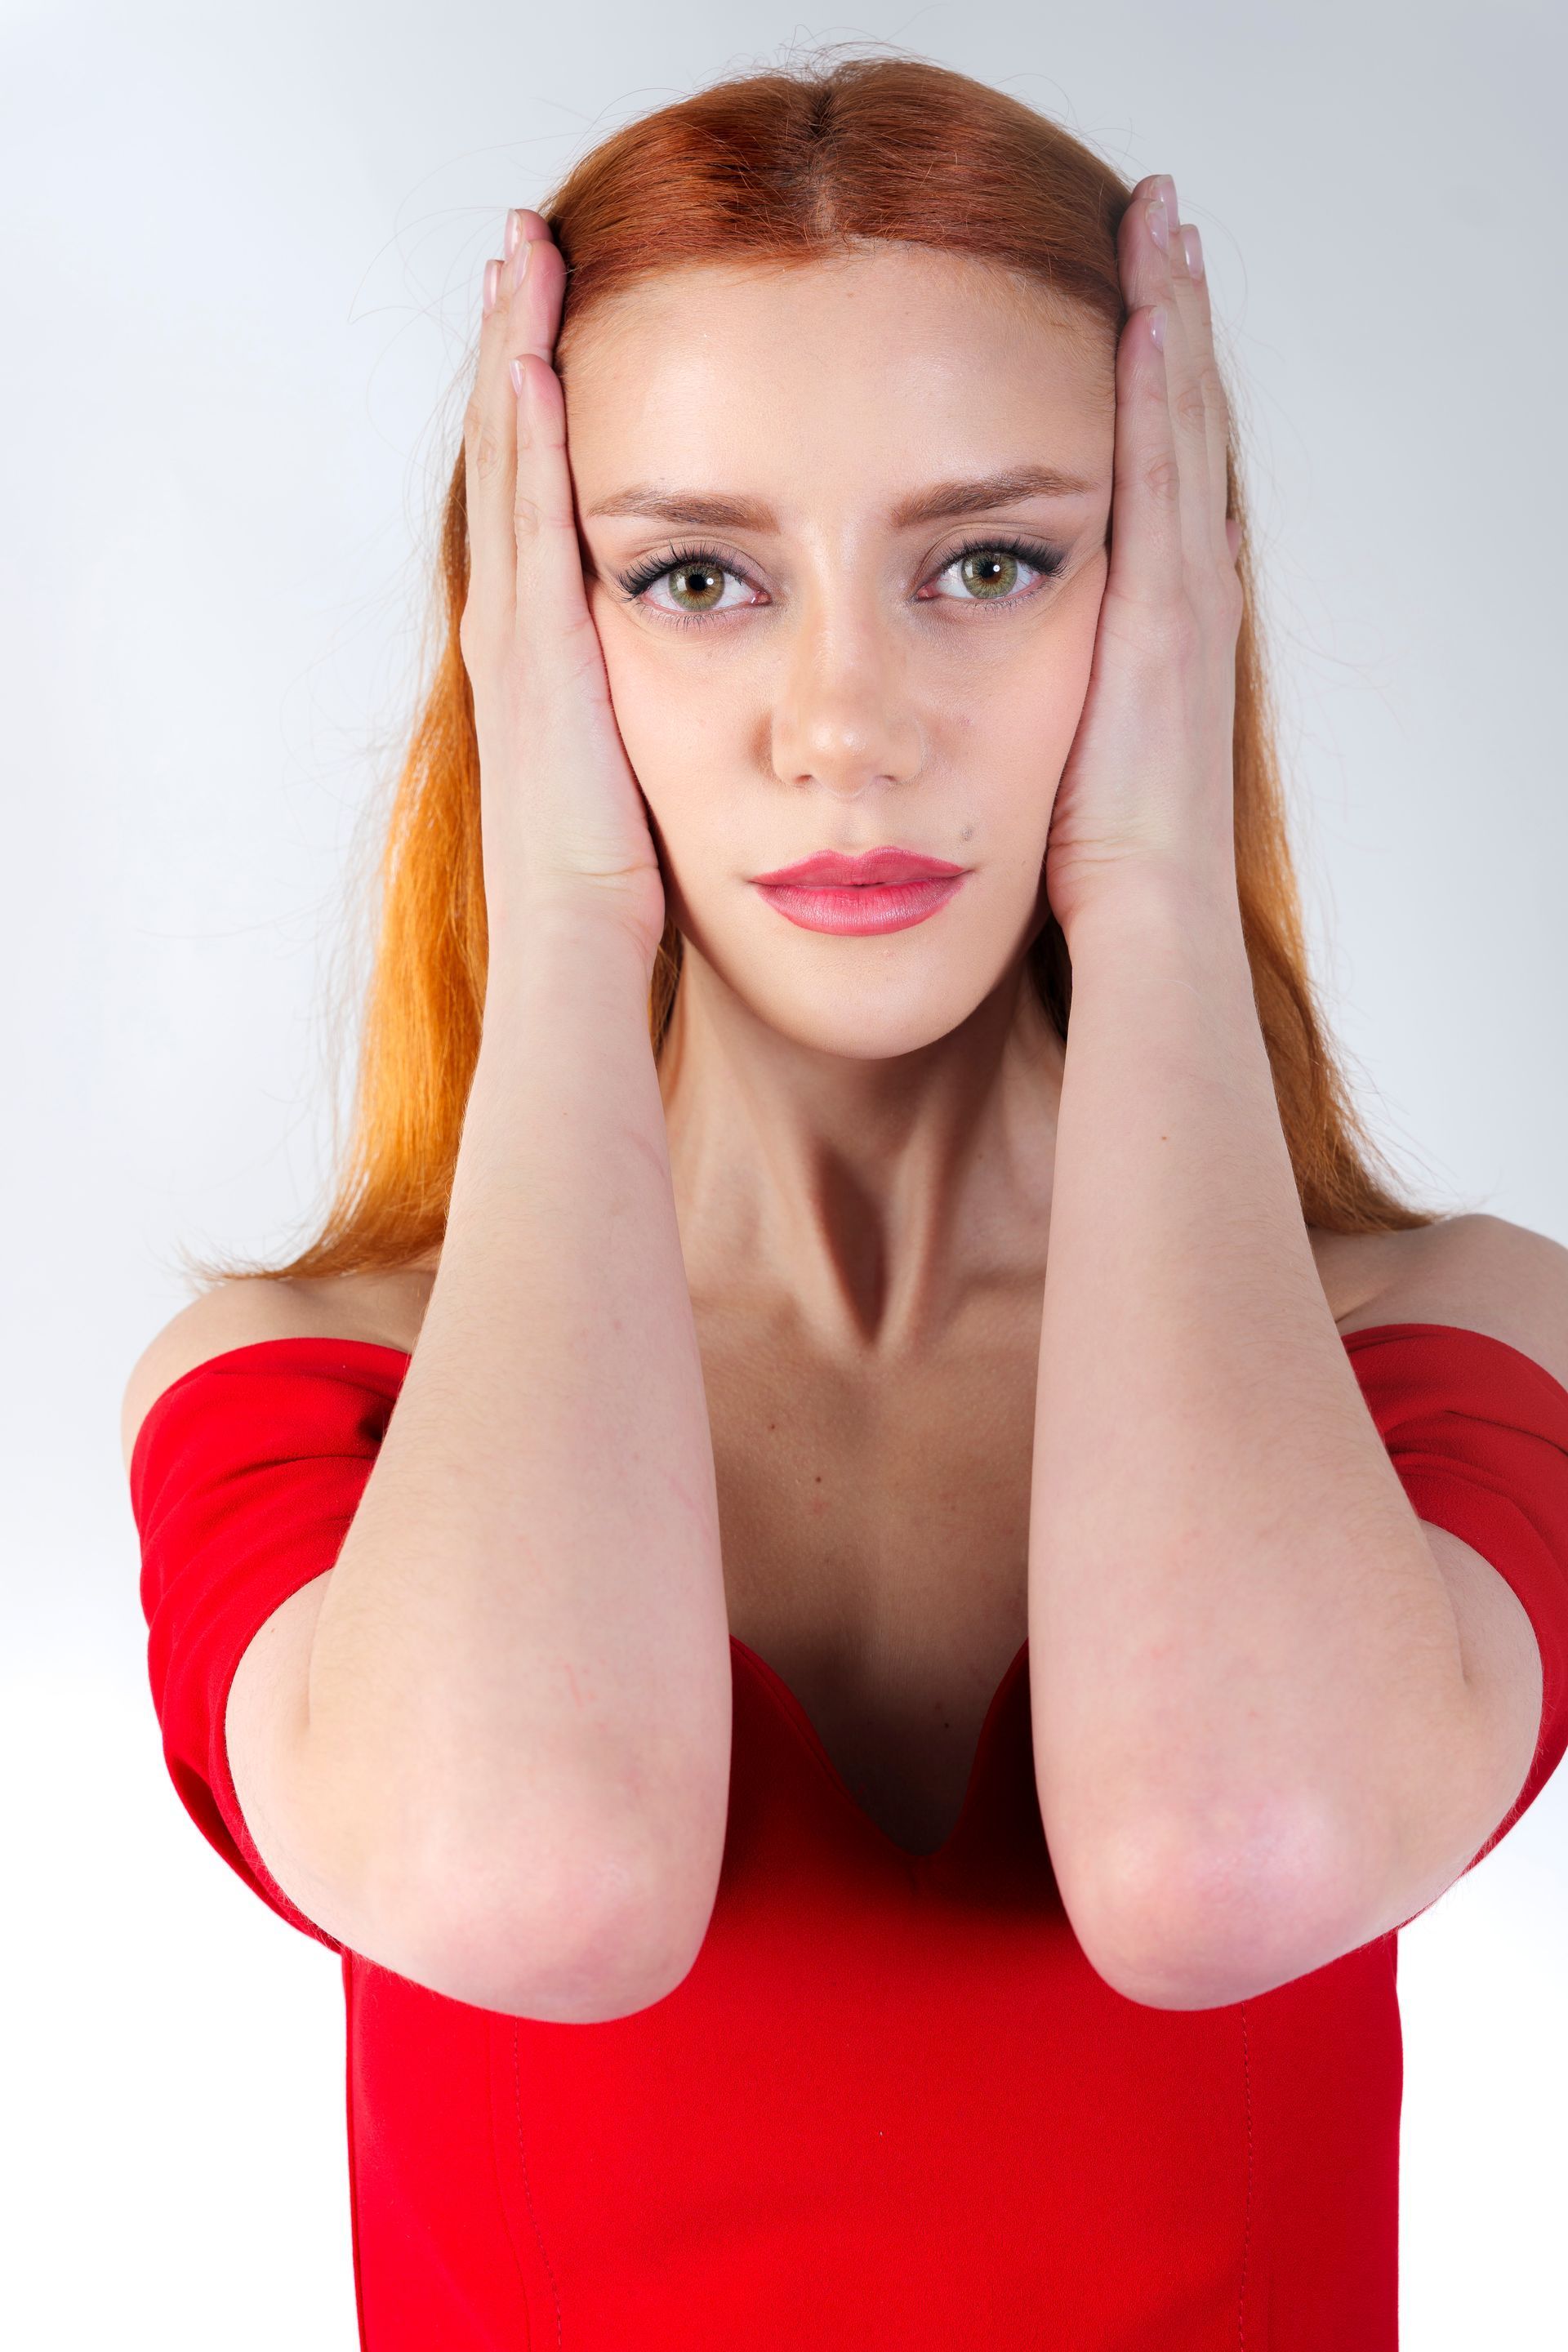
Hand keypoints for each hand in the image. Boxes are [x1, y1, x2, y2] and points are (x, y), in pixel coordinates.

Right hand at [461, 210, 666, 971]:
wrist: (578, 953)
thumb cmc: (621, 894)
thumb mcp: (647, 784)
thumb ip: (668, 719)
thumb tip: (728, 689)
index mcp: (542, 661)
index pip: (533, 505)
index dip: (534, 412)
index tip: (550, 324)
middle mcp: (514, 632)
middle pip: (506, 459)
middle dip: (510, 350)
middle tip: (522, 248)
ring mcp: (515, 636)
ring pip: (506, 464)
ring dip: (509, 355)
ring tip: (521, 257)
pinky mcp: (536, 653)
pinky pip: (528, 519)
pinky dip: (523, 433)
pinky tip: (531, 353)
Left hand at [1042, 175, 1245, 941]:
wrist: (1140, 913)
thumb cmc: (1083, 859)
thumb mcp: (1044, 750)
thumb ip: (1025, 684)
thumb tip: (967, 656)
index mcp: (1151, 624)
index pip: (1152, 477)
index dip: (1148, 388)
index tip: (1128, 304)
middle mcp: (1180, 593)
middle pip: (1179, 426)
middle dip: (1168, 323)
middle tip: (1155, 223)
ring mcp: (1184, 597)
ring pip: (1182, 427)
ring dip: (1171, 322)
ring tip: (1158, 226)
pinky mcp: (1170, 613)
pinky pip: (1166, 476)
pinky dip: (1161, 392)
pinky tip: (1145, 312)